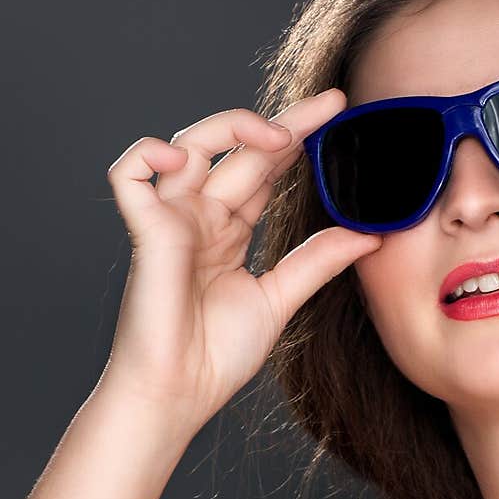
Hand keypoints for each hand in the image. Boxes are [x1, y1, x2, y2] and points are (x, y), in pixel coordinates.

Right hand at [99, 89, 381, 428]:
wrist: (180, 393)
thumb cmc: (216, 356)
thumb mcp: (280, 298)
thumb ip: (319, 261)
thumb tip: (368, 234)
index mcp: (228, 231)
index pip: (263, 169)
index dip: (297, 139)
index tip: (339, 115)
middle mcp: (199, 217)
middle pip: (236, 149)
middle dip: (283, 121)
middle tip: (332, 105)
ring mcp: (171, 220)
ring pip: (189, 145)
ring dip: (230, 127)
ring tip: (278, 135)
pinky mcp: (144, 232)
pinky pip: (129, 175)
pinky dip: (148, 155)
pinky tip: (182, 157)